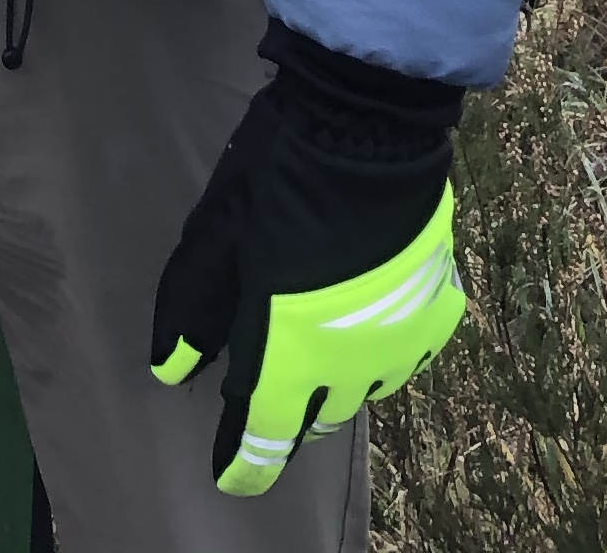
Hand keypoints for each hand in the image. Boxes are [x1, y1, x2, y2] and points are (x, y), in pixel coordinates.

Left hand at [150, 19, 467, 498]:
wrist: (369, 128)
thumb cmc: (279, 178)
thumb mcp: (218, 236)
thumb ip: (193, 307)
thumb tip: (171, 368)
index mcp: (288, 355)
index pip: (263, 436)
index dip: (245, 464)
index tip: (231, 477)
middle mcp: (348, 367)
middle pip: (315, 415)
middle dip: (288, 411)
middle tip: (267, 388)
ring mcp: (399, 341)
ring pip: (363, 389)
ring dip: (335, 382)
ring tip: (316, 354)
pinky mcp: (435, 308)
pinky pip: (406, 355)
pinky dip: (382, 352)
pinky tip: (369, 324)